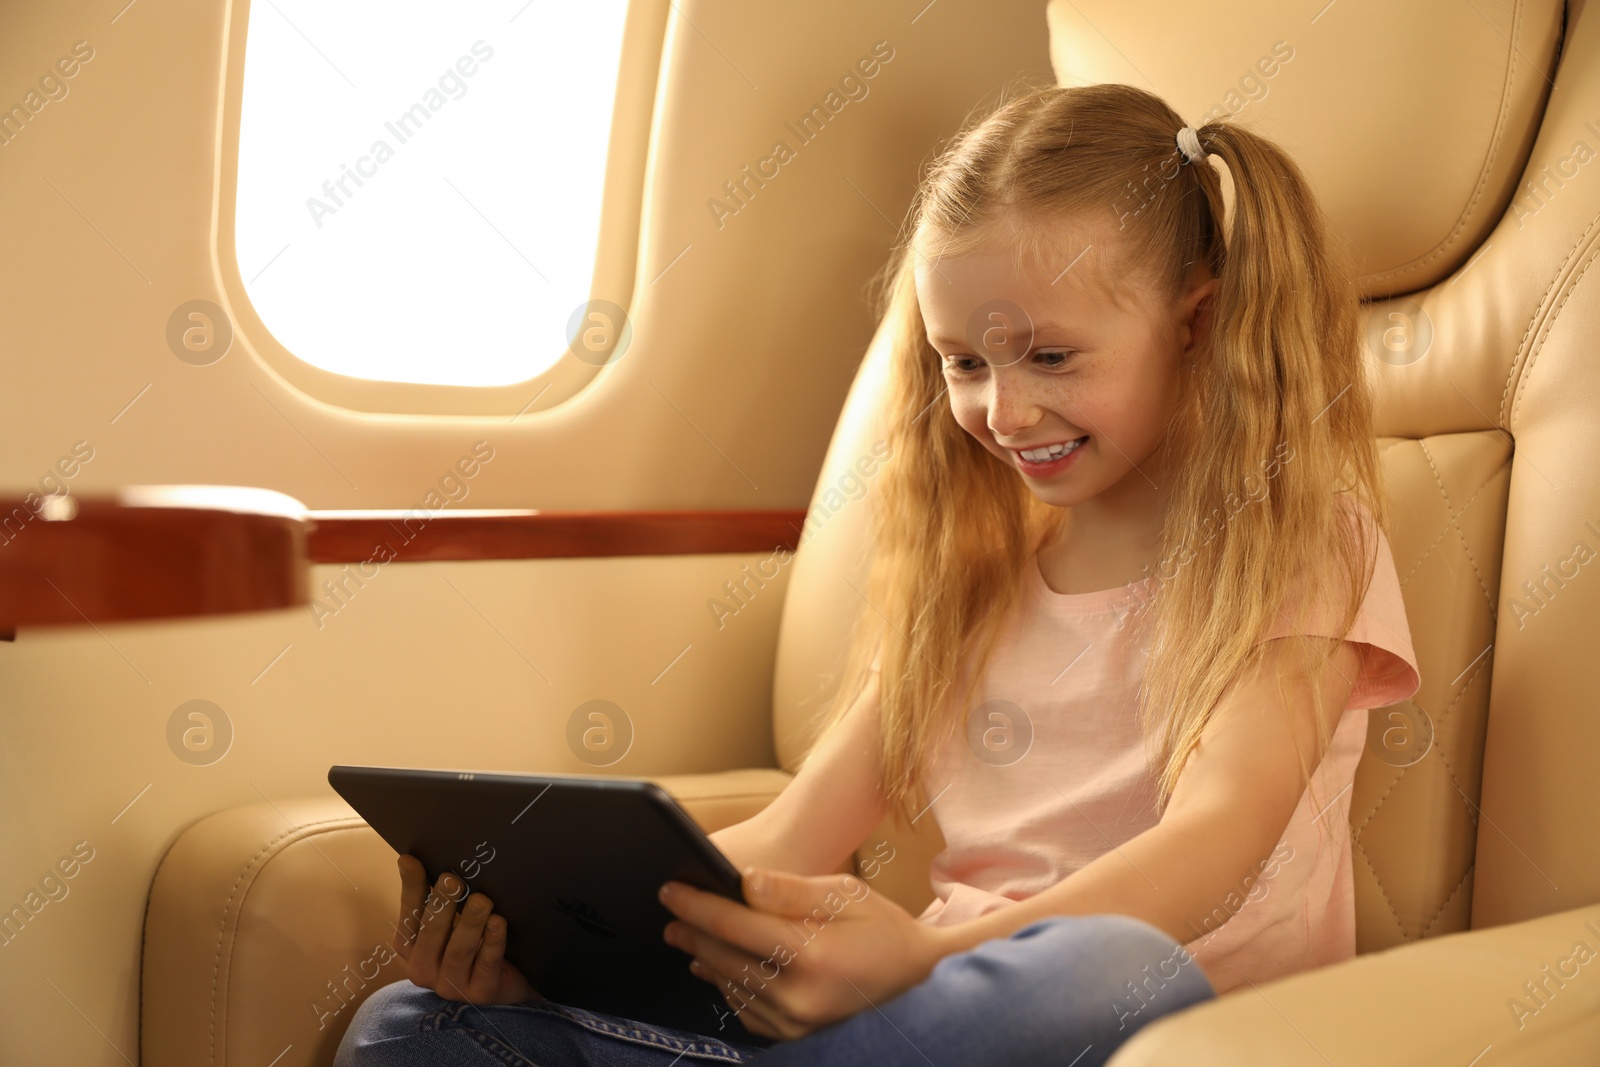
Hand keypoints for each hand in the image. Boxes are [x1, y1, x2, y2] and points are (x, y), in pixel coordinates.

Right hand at [393, 854, 537, 1004]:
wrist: (507, 980)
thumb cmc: (472, 943)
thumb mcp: (450, 921)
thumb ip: (434, 897)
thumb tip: (412, 857)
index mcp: (411, 948)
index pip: (409, 916)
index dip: (411, 888)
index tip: (412, 861)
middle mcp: (424, 969)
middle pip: (432, 934)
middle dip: (442, 905)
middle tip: (453, 879)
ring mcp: (451, 985)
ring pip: (459, 951)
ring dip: (470, 923)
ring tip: (481, 899)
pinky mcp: (481, 992)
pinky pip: (486, 964)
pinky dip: (493, 942)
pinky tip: (499, 922)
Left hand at [658, 867, 948, 1040]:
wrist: (919, 980)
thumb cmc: (882, 928)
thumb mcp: (845, 893)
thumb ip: (789, 889)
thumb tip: (743, 882)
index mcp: (811, 953)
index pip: (735, 925)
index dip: (697, 905)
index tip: (670, 890)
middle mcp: (799, 995)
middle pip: (724, 957)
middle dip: (693, 931)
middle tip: (670, 914)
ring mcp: (795, 1023)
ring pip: (730, 986)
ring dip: (704, 958)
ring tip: (687, 936)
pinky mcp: (794, 1036)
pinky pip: (745, 1010)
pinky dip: (727, 986)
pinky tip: (717, 966)